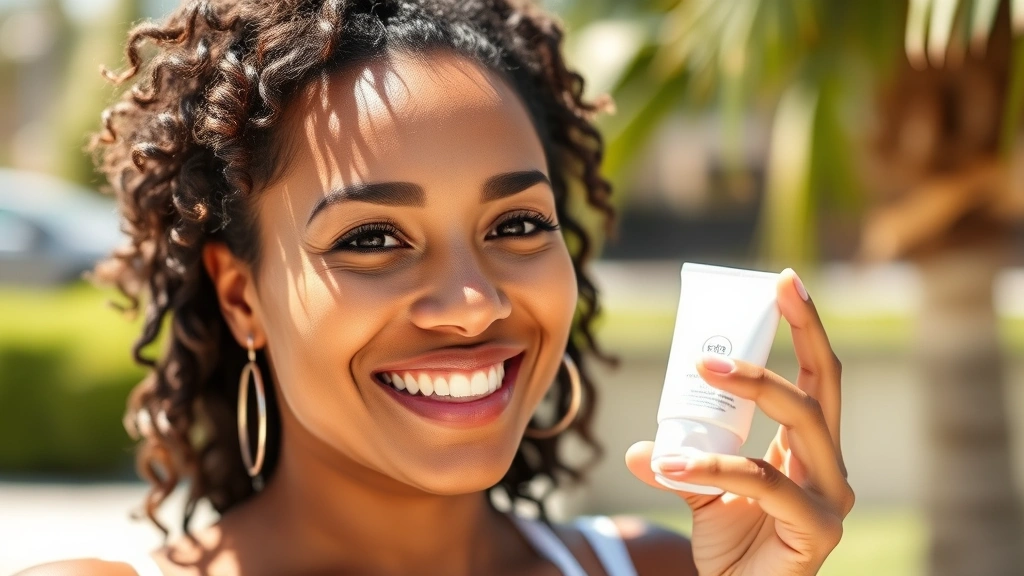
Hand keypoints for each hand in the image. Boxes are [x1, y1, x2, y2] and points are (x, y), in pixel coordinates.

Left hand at [626, 268, 853, 575]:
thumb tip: (639, 446)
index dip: (806, 328)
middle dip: (797, 336)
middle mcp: (829, 467)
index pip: (817, 377)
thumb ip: (679, 463)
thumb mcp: (701, 493)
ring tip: (700, 366)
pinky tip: (669, 464)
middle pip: (824, 387)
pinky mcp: (818, 529)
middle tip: (761, 299)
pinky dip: (713, 467)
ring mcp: (831, 498)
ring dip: (751, 386)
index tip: (783, 281)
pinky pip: (763, 481)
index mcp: (809, 449)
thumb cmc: (733, 547)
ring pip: (802, 421)